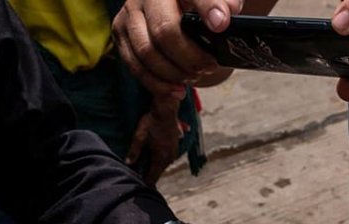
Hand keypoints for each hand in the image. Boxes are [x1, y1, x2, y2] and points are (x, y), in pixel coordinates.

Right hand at [112, 0, 239, 94]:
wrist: (175, 9)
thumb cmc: (199, 7)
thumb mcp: (217, 1)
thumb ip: (224, 2)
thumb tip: (228, 11)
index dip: (208, 8)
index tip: (221, 25)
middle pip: (165, 31)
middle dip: (190, 57)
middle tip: (208, 67)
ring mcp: (129, 12)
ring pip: (147, 52)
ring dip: (174, 74)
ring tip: (193, 77)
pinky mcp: (120, 31)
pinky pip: (134, 65)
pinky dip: (157, 84)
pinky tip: (176, 90)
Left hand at [125, 95, 182, 184]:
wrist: (166, 110)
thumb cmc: (152, 122)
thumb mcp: (139, 136)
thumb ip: (134, 151)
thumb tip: (128, 163)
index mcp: (161, 157)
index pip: (153, 177)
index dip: (145, 182)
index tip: (138, 184)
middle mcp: (169, 158)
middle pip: (158, 172)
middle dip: (149, 174)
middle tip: (139, 176)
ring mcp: (174, 153)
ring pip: (163, 166)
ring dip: (155, 167)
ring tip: (145, 166)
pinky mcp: (176, 147)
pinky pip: (167, 159)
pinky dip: (160, 160)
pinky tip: (153, 155)